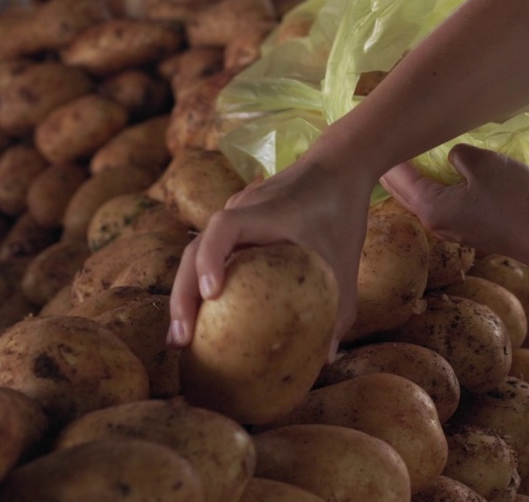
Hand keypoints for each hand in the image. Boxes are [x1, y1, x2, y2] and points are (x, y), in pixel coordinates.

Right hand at [167, 155, 371, 358]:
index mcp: (265, 213)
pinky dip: (199, 282)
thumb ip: (341, 307)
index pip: (225, 228)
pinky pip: (209, 254)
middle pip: (195, 249)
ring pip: (195, 253)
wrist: (337, 168)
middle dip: (183, 296)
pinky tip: (200, 317)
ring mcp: (233, 218)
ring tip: (182, 338)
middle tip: (182, 340)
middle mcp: (239, 212)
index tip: (210, 292)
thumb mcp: (346, 262)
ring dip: (184, 293)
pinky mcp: (234, 226)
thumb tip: (327, 359)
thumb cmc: (342, 212)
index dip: (211, 258)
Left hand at [380, 144, 528, 268]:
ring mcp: (453, 227)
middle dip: (393, 163)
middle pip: (402, 189)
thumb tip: (450, 157)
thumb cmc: (516, 200)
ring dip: (415, 173)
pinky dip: (436, 182)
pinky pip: (443, 200)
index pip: (394, 174)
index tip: (378, 126)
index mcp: (429, 207)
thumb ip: (457, 154)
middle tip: (386, 134)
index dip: (385, 148)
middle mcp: (434, 222)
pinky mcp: (471, 227)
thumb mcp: (484, 164)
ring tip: (411, 146)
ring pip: (422, 196)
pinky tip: (443, 167)